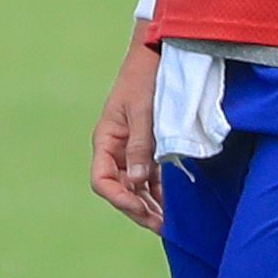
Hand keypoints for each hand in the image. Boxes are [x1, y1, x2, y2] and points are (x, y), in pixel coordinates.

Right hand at [90, 37, 162, 231]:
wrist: (159, 51)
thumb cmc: (146, 78)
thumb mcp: (143, 112)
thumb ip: (140, 147)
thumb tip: (135, 182)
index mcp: (106, 139)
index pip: (102, 181)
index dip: (119, 199)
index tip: (140, 209)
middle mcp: (117, 148)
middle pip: (120, 188)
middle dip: (138, 209)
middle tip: (161, 226)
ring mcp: (133, 147)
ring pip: (137, 185)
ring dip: (151, 204)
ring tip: (170, 222)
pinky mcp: (150, 144)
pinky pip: (152, 174)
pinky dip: (161, 190)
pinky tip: (175, 203)